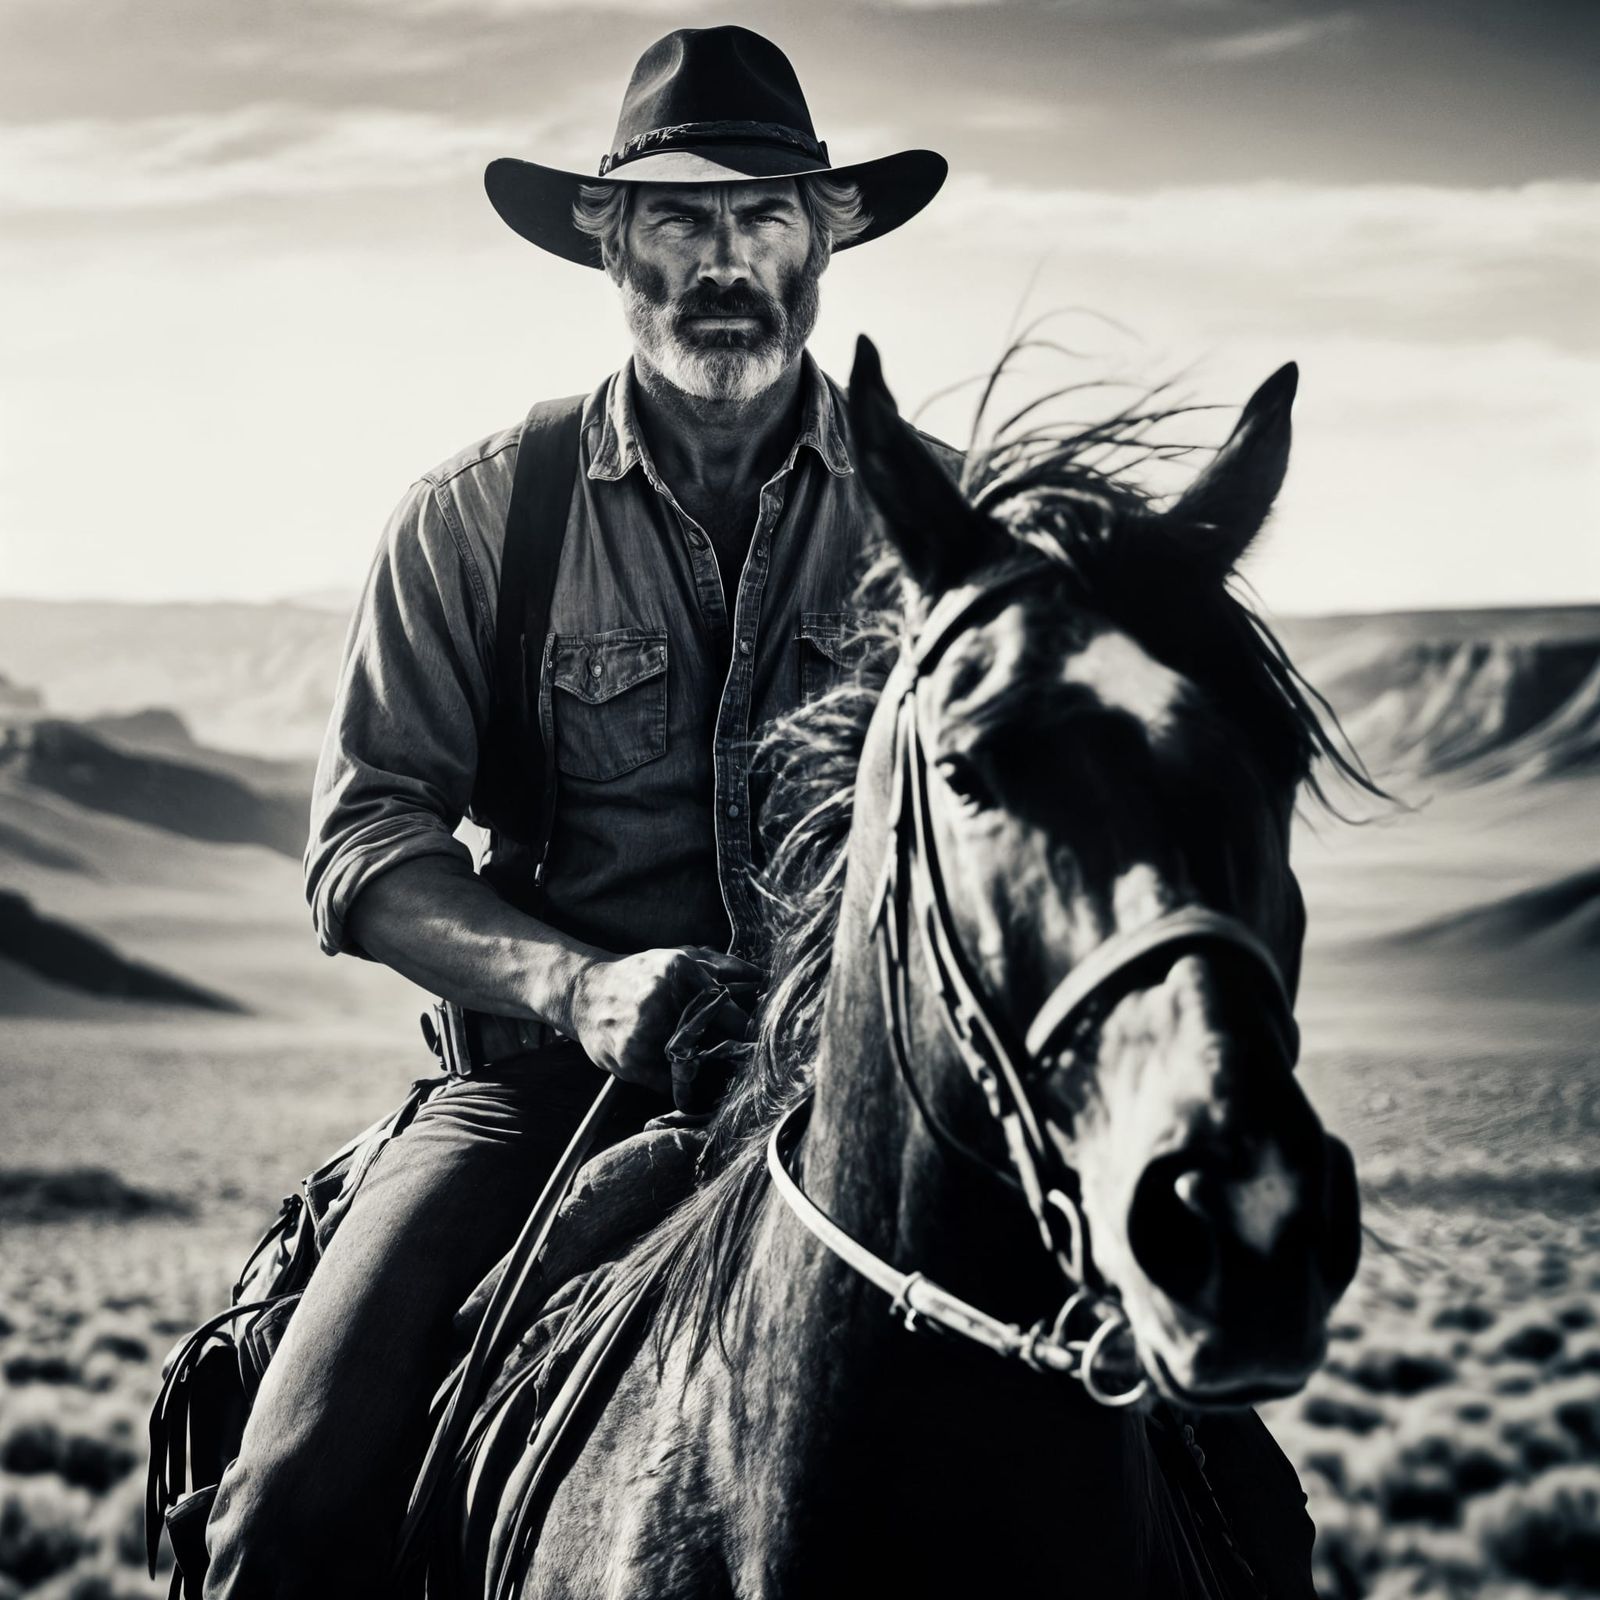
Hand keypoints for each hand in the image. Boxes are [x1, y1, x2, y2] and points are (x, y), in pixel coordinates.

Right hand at [568, 946, 761, 1092]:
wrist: (583, 992)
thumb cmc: (640, 974)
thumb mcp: (680, 957)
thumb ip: (723, 966)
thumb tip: (761, 977)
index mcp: (679, 971)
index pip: (732, 1013)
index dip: (747, 1032)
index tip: (755, 1041)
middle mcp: (661, 1000)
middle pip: (716, 1041)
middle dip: (728, 1051)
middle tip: (734, 1055)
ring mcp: (644, 1033)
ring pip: (695, 1066)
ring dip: (702, 1068)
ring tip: (694, 1057)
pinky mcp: (631, 1060)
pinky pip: (671, 1084)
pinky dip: (678, 1082)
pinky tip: (673, 1066)